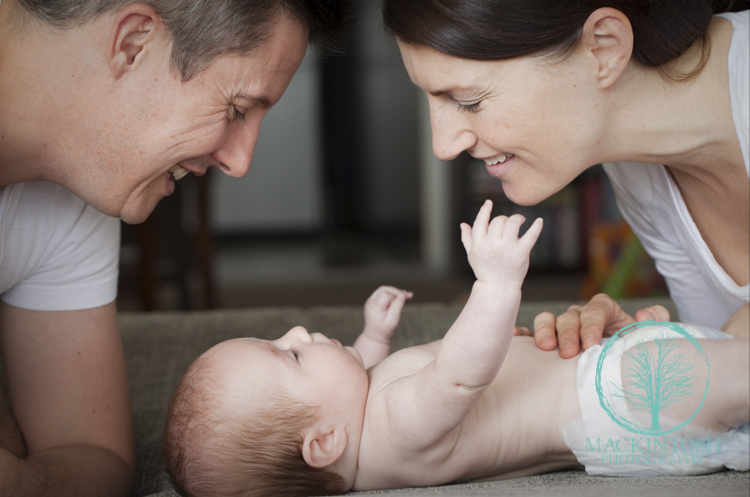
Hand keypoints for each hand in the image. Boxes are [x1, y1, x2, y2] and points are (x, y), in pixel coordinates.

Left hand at [363, 286, 412, 343]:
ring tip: (407, 296)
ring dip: (395, 292)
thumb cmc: (385, 331)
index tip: (405, 300)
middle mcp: (370, 302)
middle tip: (409, 296)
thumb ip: (397, 306)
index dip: (396, 295)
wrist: (375, 338)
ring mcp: (371, 302)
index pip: (386, 294)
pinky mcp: (373, 303)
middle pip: (384, 289)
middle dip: (397, 292)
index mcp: (374, 307)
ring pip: (384, 290)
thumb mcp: (393, 320)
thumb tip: (402, 294)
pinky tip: (401, 298)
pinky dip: (392, 295)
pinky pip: (383, 294)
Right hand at [460, 200, 542, 286]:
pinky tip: (539, 220)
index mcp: (479, 244)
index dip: (485, 210)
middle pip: (499, 221)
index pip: (481, 221)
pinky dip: (536, 227)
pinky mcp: (521, 253)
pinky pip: (530, 236)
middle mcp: (492, 245)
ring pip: (513, 223)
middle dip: (503, 219)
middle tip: (508, 224)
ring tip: (521, 221)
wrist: (498, 288)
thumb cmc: (485, 270)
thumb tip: (463, 224)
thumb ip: (467, 239)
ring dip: (518, 218)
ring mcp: (507, 249)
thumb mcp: (473, 255)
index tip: (489, 202)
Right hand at [532, 293, 670, 357]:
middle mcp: (582, 318)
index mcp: (606, 314)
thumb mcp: (647, 342)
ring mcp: (562, 329)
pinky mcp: (546, 341)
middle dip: (569, 333)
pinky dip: (524, 333)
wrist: (620, 381)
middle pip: (572, 315)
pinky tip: (519, 338)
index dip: (592, 323)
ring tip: (546, 348)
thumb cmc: (632, 360)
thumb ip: (655, 324)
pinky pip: (530, 332)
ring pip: (549, 319)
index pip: (598, 308)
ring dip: (545, 330)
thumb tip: (644, 313)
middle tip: (568, 354)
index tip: (590, 345)